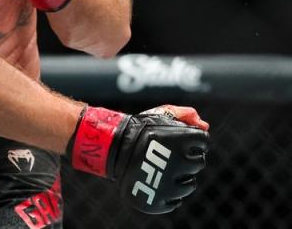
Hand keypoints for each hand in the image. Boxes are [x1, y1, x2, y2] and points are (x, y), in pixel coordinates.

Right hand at [68, 105, 210, 213]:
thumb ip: (185, 114)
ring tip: (161, 168)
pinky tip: (156, 182)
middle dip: (186, 158)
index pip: (203, 142)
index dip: (192, 140)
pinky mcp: (160, 200)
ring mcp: (170, 182)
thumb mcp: (160, 114)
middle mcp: (180, 161)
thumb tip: (205, 126)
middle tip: (168, 154)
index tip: (178, 140)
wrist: (110, 148)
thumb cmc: (138, 129)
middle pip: (199, 163)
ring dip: (180, 177)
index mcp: (183, 139)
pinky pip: (175, 201)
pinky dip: (168, 194)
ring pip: (190, 184)